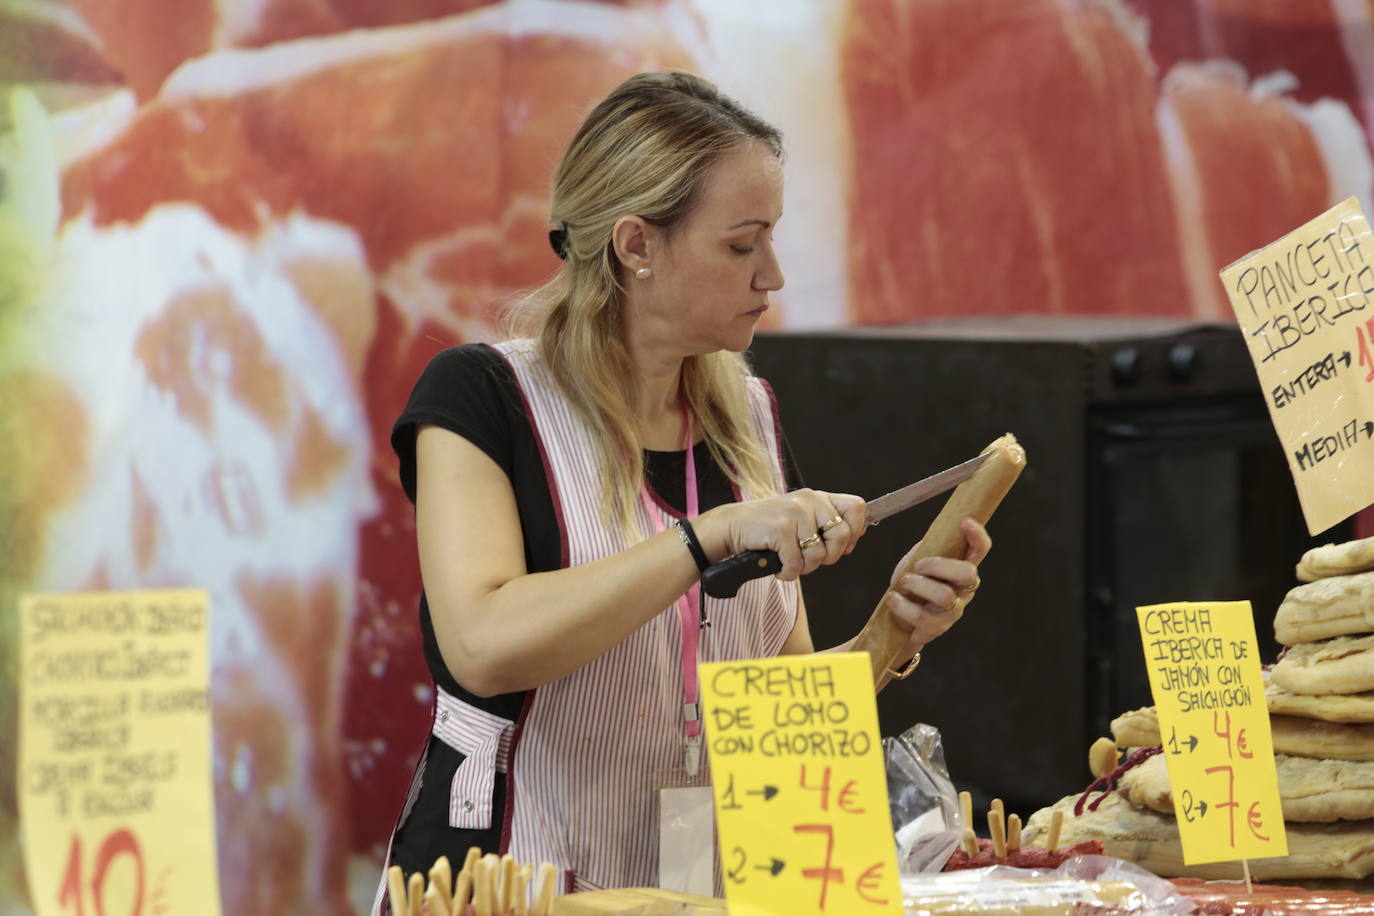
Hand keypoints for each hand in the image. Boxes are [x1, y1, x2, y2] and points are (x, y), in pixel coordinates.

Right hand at [695, 488, 866, 579]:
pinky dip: (786, 572)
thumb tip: (854, 538)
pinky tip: (776, 563)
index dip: (854, 531)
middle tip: (808, 557)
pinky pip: (796, 564)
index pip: (856, 507)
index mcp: (817, 497)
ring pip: (818, 555)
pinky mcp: (780, 528)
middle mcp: (808, 500)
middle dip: (828, 556)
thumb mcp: (801, 519)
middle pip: (841, 535)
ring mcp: (794, 512)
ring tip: (787, 558)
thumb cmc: (768, 529)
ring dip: (802, 567)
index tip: (841, 545)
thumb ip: (826, 524)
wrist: (732, 527)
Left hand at [881, 518, 991, 657]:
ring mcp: (953, 611)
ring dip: (919, 585)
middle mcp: (964, 591)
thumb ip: (930, 546)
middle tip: (919, 566)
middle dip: (940, 565)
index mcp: (962, 569)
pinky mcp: (936, 628)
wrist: (899, 622)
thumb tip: (940, 527)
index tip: (965, 521)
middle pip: (968, 574)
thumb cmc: (913, 585)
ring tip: (904, 581)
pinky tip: (892, 598)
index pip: (979, 551)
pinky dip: (901, 604)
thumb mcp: (919, 560)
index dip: (977, 536)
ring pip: (945, 596)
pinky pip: (921, 616)